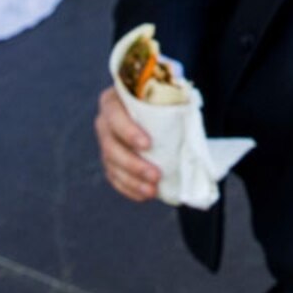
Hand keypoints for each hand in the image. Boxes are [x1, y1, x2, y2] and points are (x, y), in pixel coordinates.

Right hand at [94, 85, 160, 202]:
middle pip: (110, 145)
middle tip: (155, 175)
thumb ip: (169, 107)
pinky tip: (144, 195)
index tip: (148, 144)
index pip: (115, 115)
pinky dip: (129, 188)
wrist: (158, 111)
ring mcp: (106, 143)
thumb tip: (187, 127)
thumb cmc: (163, 100)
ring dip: (132, 180)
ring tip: (152, 191)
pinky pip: (114, 178)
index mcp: (114, 99)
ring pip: (112, 165)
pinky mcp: (110, 161)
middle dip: (132, 163)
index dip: (128, 131)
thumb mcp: (165, 97)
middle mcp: (105, 122)